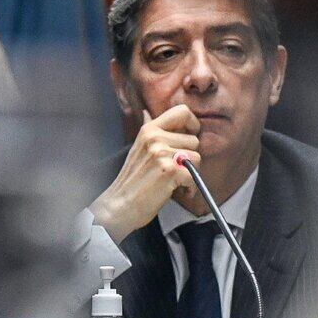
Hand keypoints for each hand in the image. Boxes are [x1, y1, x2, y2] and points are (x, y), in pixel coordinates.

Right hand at [89, 105, 201, 242]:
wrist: (120, 205)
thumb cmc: (133, 180)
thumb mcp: (138, 148)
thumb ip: (151, 132)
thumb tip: (147, 113)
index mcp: (149, 130)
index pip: (182, 111)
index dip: (192, 124)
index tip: (189, 138)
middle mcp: (155, 138)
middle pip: (194, 140)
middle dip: (190, 157)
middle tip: (178, 169)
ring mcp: (162, 154)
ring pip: (197, 157)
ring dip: (191, 172)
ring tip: (177, 180)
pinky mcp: (170, 171)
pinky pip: (194, 175)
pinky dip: (190, 187)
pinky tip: (180, 190)